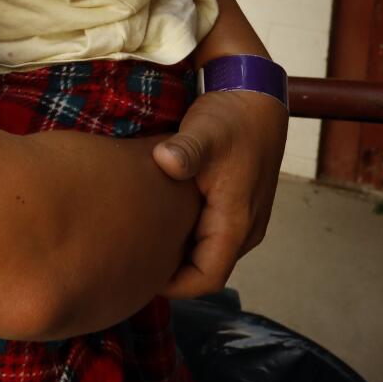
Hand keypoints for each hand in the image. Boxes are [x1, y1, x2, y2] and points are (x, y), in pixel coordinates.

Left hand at [152, 89, 287, 297]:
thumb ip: (185, 151)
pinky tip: (158, 219)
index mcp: (237, 222)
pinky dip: (186, 235)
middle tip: (129, 258)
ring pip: (208, 253)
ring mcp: (245, 219)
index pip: (207, 278)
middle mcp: (246, 228)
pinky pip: (210, 236)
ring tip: (139, 239)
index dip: (173, 286)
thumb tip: (166, 162)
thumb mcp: (204, 130)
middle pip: (205, 270)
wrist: (254, 95)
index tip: (138, 275)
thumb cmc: (230, 115)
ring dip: (178, 252)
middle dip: (170, 271)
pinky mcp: (237, 206)